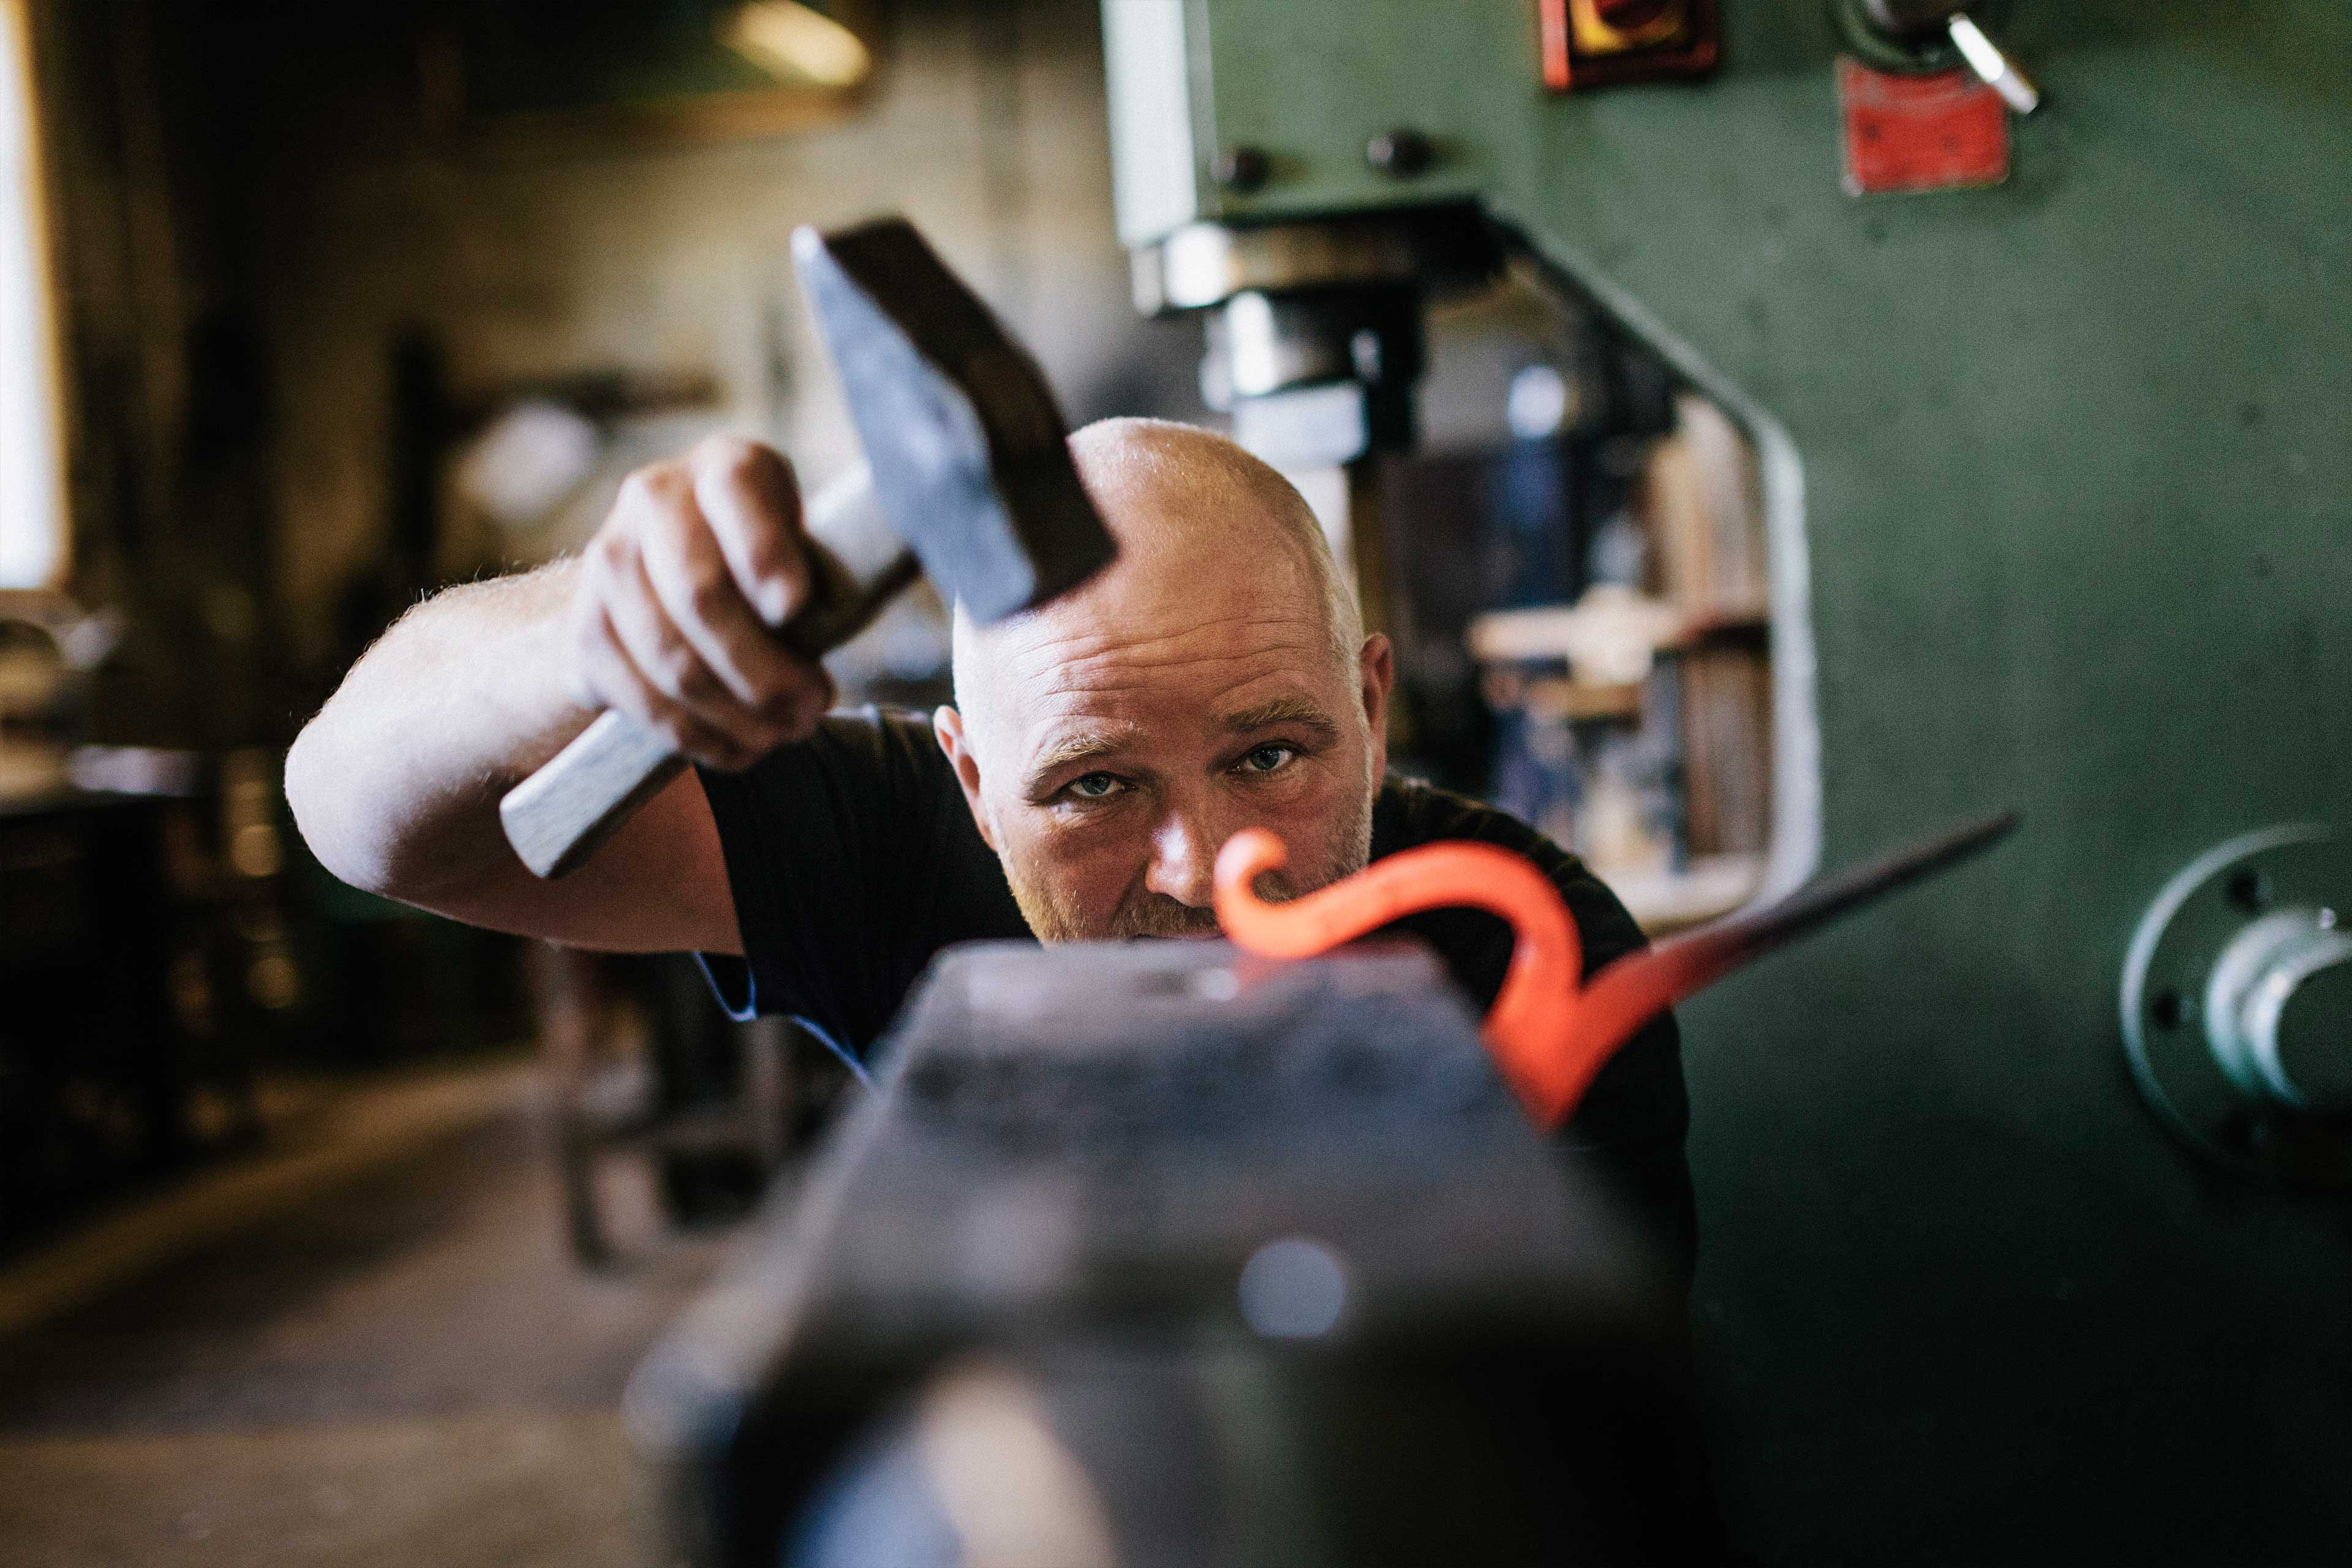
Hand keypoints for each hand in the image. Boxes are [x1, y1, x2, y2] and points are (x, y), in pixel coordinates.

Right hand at [569, 437, 834, 768]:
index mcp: (725, 466)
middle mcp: (654, 497)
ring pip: (670, 659)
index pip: (740, 494)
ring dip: (736, 713)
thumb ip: (814, 578)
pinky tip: (737, 750)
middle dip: (765, 669)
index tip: (793, 610)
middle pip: (701, 595)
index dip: (764, 553)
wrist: (665, 580)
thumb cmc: (765, 571)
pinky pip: (640, 698)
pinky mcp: (584, 630)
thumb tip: (805, 631)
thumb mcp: (804, 550)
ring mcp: (607, 561)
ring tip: (783, 734)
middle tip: (813, 708)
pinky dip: (696, 736)